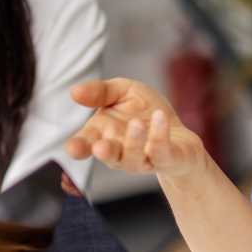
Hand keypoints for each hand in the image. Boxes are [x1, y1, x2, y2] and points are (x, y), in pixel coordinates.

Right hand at [64, 78, 208, 179]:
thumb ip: (100, 92)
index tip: (73, 149)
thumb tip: (74, 91)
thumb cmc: (146, 112)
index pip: (86, 143)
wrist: (179, 134)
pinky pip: (161, 152)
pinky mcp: (167, 159)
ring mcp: (143, 158)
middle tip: (99, 147)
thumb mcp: (123, 92)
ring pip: (133, 158)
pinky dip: (160, 135)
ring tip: (137, 123)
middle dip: (104, 153)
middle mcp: (120, 150)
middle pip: (108, 156)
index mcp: (103, 134)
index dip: (78, 147)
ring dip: (134, 142)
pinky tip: (160, 116)